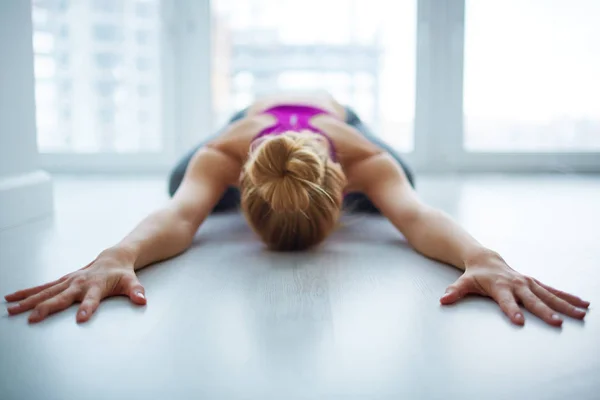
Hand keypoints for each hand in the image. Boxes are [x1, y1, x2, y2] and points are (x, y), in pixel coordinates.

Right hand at [4, 248, 145, 323]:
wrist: (114, 258)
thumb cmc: (122, 274)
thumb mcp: (132, 282)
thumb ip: (136, 291)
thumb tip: (142, 299)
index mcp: (97, 286)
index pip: (93, 299)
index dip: (88, 308)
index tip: (82, 318)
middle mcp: (80, 283)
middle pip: (62, 297)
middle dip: (47, 307)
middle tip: (33, 318)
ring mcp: (69, 281)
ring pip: (46, 292)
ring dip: (29, 301)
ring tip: (12, 309)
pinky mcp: (62, 281)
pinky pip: (42, 287)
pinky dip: (27, 293)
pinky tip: (13, 299)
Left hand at [439, 252, 589, 326]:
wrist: (484, 258)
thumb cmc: (474, 274)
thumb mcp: (463, 282)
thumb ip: (455, 291)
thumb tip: (443, 299)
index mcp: (499, 286)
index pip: (506, 301)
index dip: (512, 310)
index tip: (520, 321)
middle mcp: (516, 284)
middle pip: (532, 300)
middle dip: (544, 311)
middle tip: (557, 323)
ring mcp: (528, 283)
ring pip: (549, 295)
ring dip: (565, 305)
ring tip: (582, 314)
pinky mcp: (534, 283)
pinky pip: (553, 291)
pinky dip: (568, 297)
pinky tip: (582, 305)